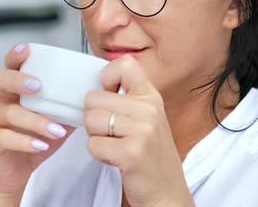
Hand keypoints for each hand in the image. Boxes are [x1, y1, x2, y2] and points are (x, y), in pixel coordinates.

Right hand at [0, 44, 75, 202]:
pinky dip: (24, 141)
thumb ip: (68, 105)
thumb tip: (98, 93)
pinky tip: (40, 145)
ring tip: (56, 131)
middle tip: (38, 86)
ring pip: (9, 113)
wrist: (15, 172)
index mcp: (16, 91)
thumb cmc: (35, 140)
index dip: (15, 56)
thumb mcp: (55, 120)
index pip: (11, 66)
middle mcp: (1, 101)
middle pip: (2, 81)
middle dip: (19, 80)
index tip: (26, 50)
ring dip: (35, 121)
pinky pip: (4, 137)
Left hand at [83, 55, 193, 206]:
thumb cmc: (149, 155)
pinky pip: (92, 144)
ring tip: (115, 145)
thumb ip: (125, 98)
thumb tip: (93, 84)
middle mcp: (148, 109)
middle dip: (95, 118)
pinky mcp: (131, 153)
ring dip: (95, 136)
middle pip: (93, 98)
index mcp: (151, 96)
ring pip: (90, 120)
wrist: (167, 192)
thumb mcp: (145, 117)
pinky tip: (116, 159)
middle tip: (114, 134)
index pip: (124, 64)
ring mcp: (142, 131)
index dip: (106, 78)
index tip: (109, 95)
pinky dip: (98, 154)